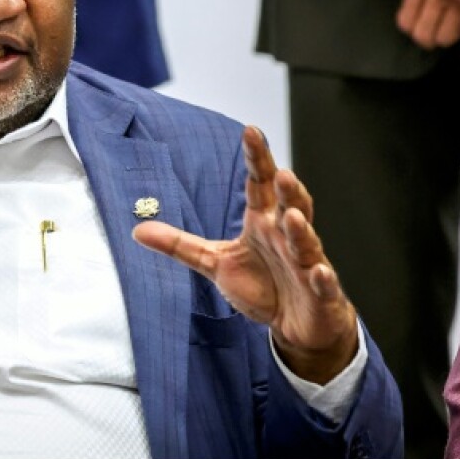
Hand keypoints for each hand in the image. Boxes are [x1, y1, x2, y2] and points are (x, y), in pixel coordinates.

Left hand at [133, 126, 357, 383]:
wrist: (295, 326)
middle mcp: (287, 236)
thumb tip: (136, 230)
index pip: (260, 185)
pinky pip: (323, 283)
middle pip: (289, 205)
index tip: (250, 132)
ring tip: (290, 214)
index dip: (257, 159)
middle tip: (280, 172)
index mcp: (263, 223)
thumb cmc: (262, 287)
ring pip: (306, 241)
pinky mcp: (321, 293)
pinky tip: (319, 271)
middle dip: (287, 189)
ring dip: (300, 228)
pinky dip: (322, 277)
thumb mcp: (215, 263)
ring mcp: (307, 263)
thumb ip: (180, 245)